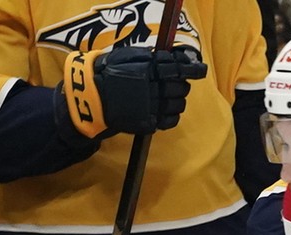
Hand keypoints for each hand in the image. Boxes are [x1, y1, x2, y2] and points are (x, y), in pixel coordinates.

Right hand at [62, 45, 208, 137]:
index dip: (193, 70)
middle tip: (175, 85)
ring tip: (170, 100)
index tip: (200, 70)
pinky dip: (171, 117)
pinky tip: (165, 113)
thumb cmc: (107, 74)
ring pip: (178, 105)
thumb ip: (149, 57)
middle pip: (181, 88)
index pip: (180, 69)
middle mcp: (153, 89)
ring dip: (178, 102)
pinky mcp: (147, 123)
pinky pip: (168, 121)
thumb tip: (170, 58)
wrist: (90, 100)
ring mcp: (150, 108)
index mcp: (150, 70)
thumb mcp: (127, 56)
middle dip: (181, 86)